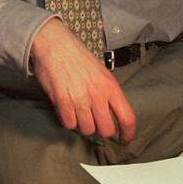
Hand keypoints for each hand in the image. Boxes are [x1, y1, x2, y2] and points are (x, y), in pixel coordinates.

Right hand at [30, 19, 136, 142]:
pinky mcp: (62, 100)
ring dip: (82, 126)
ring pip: (86, 129)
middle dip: (100, 131)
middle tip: (94, 125)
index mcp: (111, 87)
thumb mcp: (101, 72)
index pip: (127, 119)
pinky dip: (67, 121)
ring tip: (77, 115)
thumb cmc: (77, 56)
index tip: (123, 140)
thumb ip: (107, 93)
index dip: (127, 134)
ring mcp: (80, 98)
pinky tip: (66, 111)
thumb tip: (110, 113)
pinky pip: (69, 123)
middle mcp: (98, 95)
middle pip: (105, 130)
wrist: (55, 44)